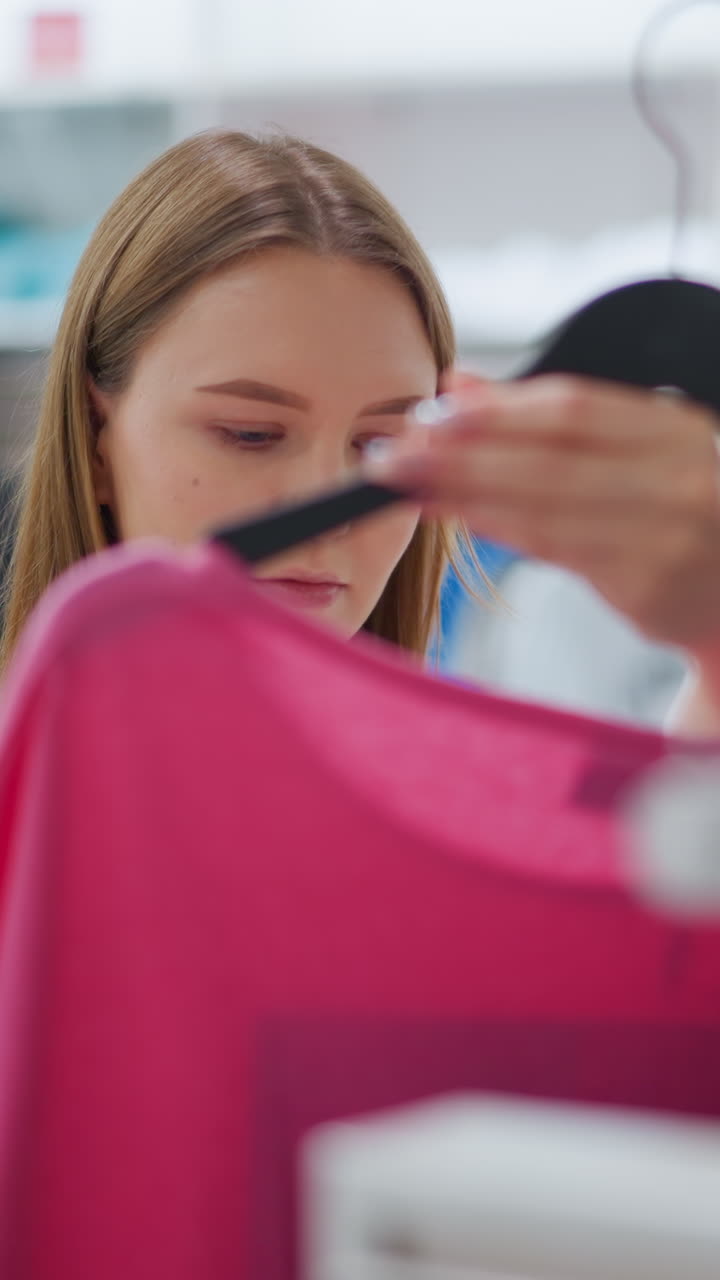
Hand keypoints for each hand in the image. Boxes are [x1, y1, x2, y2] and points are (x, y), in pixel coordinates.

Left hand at [367, 371, 719, 653]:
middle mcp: (681, 477)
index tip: (432, 411)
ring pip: (544, 506)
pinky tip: (457, 516)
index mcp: (678, 430)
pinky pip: (554, 550)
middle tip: (397, 452)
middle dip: (461, 452)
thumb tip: (462, 386)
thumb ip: (551, 419)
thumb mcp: (636, 451)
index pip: (573, 408)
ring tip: (409, 483)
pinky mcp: (647, 587)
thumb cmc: (678, 518)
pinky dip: (497, 529)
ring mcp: (668, 535)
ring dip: (465, 492)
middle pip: (550, 456)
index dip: (494, 410)